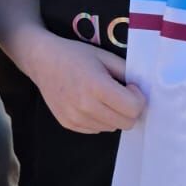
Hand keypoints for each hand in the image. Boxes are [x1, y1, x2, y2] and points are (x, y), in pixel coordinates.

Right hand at [28, 35, 145, 134]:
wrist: (42, 61)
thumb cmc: (75, 55)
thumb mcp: (105, 56)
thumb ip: (127, 72)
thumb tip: (144, 90)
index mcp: (96, 86)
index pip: (134, 108)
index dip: (138, 98)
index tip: (130, 87)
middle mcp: (85, 106)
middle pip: (126, 123)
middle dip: (130, 110)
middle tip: (121, 94)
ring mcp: (75, 118)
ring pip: (113, 128)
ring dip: (114, 115)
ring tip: (102, 97)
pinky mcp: (69, 124)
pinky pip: (97, 129)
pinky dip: (100, 119)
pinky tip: (90, 103)